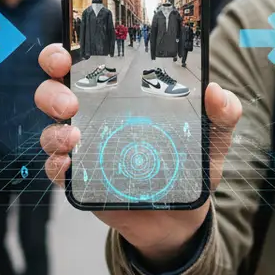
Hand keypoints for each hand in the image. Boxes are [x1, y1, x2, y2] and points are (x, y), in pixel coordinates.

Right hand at [36, 44, 241, 265]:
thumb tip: (216, 91)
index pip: (80, 65)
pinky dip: (56, 165)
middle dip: (51, 92)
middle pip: (52, 93)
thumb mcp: (213, 138)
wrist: (183, 219)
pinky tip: (69, 164)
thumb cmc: (192, 167)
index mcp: (119, 96)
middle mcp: (94, 117)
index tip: (65, 56)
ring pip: (50, 131)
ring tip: (75, 138)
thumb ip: (223, 113)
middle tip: (70, 102)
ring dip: (54, 131)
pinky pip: (56, 170)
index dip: (60, 56)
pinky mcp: (81, 181)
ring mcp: (84, 150)